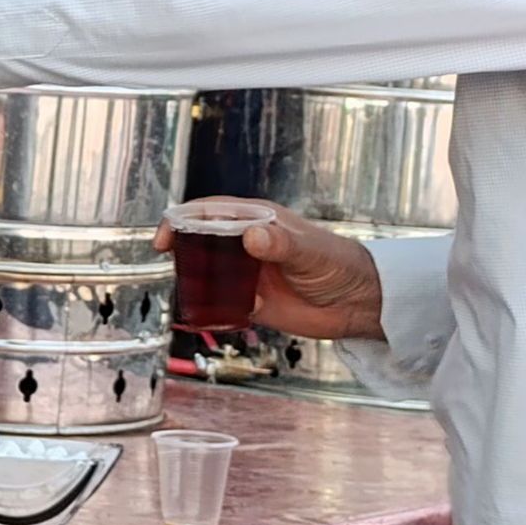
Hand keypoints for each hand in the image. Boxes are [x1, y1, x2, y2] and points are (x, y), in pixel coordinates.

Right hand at [164, 197, 385, 340]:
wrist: (358, 303)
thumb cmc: (339, 265)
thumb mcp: (309, 251)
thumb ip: (281, 244)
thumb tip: (252, 236)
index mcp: (256, 221)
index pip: (209, 212)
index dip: (183, 220)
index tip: (167, 237)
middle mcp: (245, 244)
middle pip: (200, 240)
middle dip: (182, 250)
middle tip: (174, 266)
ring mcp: (245, 272)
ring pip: (205, 272)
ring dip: (193, 280)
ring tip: (191, 291)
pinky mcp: (248, 300)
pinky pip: (219, 302)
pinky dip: (209, 307)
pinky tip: (211, 312)